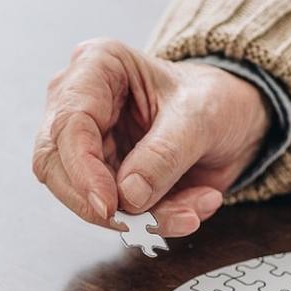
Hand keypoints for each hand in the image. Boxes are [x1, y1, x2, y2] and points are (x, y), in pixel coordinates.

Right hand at [33, 39, 269, 236]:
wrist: (235, 119)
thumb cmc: (215, 98)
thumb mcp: (201, 117)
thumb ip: (165, 154)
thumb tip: (128, 194)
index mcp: (97, 66)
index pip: (68, 123)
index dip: (82, 170)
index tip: (110, 205)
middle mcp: (81, 103)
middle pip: (56, 165)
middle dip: (100, 203)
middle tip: (143, 223)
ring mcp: (89, 144)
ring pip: (85, 197)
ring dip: (140, 217)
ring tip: (191, 212)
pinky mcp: (104, 177)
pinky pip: (116, 212)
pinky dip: (154, 220)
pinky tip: (193, 208)